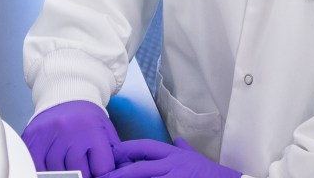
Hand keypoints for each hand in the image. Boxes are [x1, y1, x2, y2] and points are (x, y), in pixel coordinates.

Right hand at [22, 100, 121, 175]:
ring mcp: (49, 134)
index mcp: (93, 131)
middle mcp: (70, 131)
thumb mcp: (107, 133)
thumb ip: (114, 155)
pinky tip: (52, 170)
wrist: (67, 94)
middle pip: (77, 172)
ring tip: (68, 169)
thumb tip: (122, 172)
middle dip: (82, 176)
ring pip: (56, 171)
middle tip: (83, 172)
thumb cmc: (89, 119)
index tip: (97, 173)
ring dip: (62, 175)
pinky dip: (44, 171)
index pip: (100, 169)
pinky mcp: (33, 137)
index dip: (100, 175)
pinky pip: (37, 165)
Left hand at [105, 138, 242, 177]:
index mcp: (173, 155)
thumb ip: (183, 148)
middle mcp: (172, 165)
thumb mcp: (195, 156)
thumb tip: (178, 140)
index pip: (145, 147)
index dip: (126, 149)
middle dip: (119, 173)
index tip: (111, 153)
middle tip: (103, 176)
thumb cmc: (210, 172)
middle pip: (140, 168)